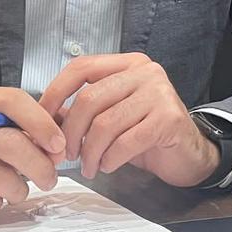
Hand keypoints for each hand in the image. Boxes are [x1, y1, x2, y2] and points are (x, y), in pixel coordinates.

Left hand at [39, 53, 219, 185]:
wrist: (188, 154)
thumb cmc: (148, 134)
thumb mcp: (112, 117)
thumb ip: (83, 111)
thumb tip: (43, 118)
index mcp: (127, 64)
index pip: (81, 68)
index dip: (56, 92)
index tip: (42, 119)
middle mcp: (145, 72)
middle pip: (89, 98)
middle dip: (70, 132)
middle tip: (67, 154)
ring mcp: (159, 93)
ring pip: (105, 123)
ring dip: (90, 152)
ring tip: (90, 166)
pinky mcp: (169, 119)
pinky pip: (125, 141)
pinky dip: (110, 158)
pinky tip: (108, 166)